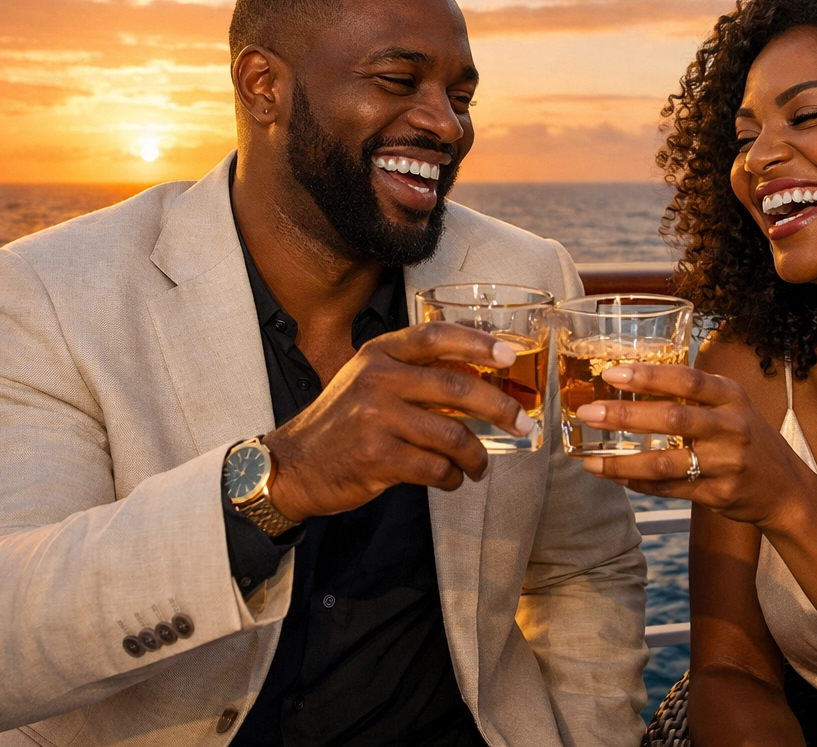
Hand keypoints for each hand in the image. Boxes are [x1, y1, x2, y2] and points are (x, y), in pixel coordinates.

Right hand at [263, 322, 529, 519]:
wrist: (293, 464)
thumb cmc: (342, 420)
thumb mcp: (368, 378)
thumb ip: (412, 368)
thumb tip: (479, 365)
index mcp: (379, 353)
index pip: (436, 337)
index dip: (477, 343)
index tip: (508, 356)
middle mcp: (378, 379)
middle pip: (457, 389)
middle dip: (500, 408)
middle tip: (523, 423)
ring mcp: (376, 419)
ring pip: (452, 436)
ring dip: (476, 456)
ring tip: (480, 466)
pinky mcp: (378, 458)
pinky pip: (435, 468)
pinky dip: (451, 477)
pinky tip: (451, 479)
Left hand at [574, 364, 814, 530]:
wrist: (787, 489)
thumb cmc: (750, 439)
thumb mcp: (733, 406)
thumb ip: (695, 393)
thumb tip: (635, 378)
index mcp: (731, 396)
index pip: (686, 379)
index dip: (648, 376)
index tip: (611, 374)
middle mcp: (731, 427)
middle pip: (672, 418)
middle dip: (625, 416)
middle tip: (589, 413)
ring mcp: (725, 463)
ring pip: (665, 462)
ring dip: (623, 461)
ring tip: (591, 461)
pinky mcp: (718, 494)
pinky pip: (670, 489)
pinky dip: (638, 483)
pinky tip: (616, 477)